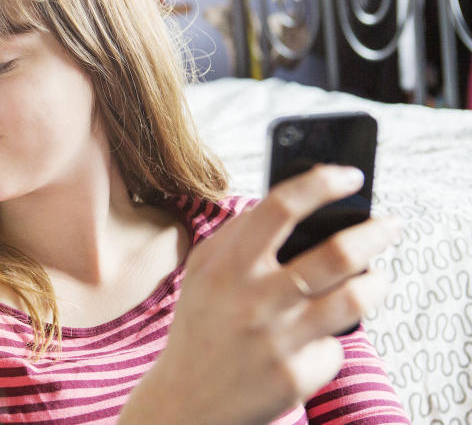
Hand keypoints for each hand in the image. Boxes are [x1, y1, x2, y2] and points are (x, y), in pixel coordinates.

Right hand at [120, 164, 399, 423]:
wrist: (186, 401)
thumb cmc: (202, 326)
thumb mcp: (203, 273)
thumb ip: (239, 235)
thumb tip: (294, 201)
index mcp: (226, 266)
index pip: (280, 208)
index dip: (322, 184)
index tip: (350, 176)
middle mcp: (253, 300)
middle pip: (337, 254)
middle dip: (377, 232)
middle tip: (391, 224)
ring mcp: (277, 340)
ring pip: (356, 300)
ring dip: (378, 282)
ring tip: (377, 277)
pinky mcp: (295, 376)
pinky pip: (336, 346)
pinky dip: (331, 339)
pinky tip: (314, 340)